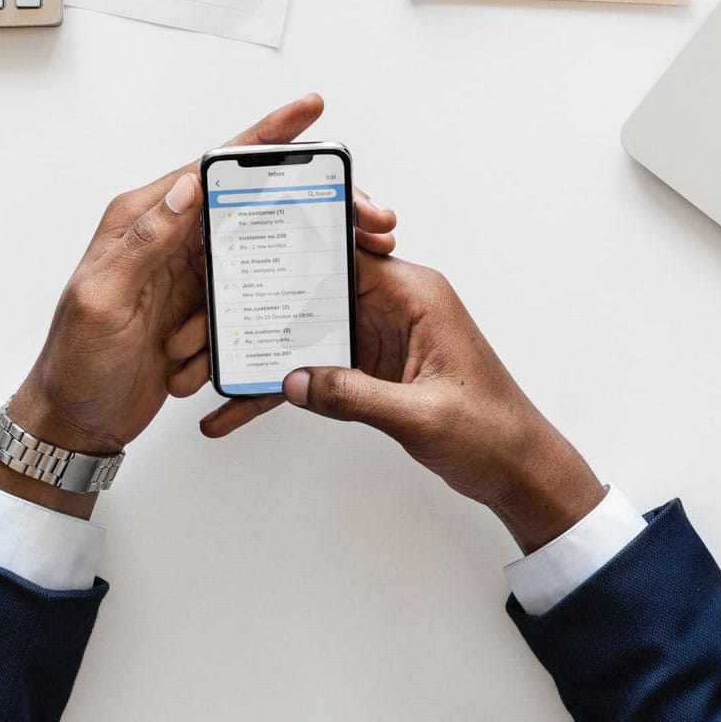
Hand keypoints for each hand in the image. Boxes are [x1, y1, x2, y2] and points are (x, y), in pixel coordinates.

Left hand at [0, 95, 396, 516]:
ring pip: (251, 259)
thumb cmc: (74, 363)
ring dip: (263, 285)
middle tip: (354, 215)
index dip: (263, 138)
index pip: (211, 168)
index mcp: (141, 219)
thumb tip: (188, 188)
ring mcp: (185, 275)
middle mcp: (167, 238)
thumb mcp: (103, 298)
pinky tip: (223, 350)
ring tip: (261, 307)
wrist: (75, 421)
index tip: (307, 111)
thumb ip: (145, 241)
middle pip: (245, 205)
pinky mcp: (198, 310)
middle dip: (294, 210)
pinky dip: (241, 327)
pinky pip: (241, 304)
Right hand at [202, 254, 603, 552]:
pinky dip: (283, 387)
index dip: (291, 252)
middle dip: (257, 309)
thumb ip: (355, 395)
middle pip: (311, 291)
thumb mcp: (421, 415)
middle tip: (202, 325)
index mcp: (415, 294)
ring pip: (304, 332)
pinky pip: (314, 369)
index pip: (344, 254)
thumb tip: (295, 381)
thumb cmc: (493, 430)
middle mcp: (393, 305)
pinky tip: (239, 410)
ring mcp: (378, 335)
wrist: (518, 469)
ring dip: (258, 354)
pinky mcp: (370, 367)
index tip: (242, 253)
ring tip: (203, 371)